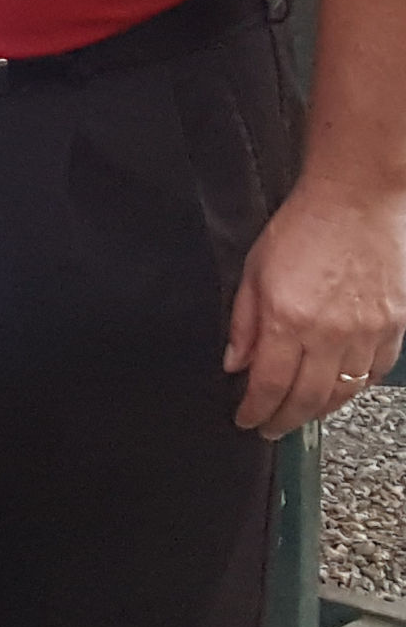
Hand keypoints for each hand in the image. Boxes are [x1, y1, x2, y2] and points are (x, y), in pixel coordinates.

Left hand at [226, 179, 405, 436]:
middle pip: (307, 398)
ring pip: (344, 391)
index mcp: (288, 319)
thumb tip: (236, 362)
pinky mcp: (394, 325)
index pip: (269, 385)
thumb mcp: (254, 271)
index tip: (246, 420)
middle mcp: (330, 333)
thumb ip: (243, 322)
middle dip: (285, 419)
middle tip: (271, 427)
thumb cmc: (303, 225)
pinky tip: (338, 389)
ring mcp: (367, 331)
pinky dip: (354, 387)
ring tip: (300, 414)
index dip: (256, 411)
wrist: (357, 198)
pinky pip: (374, 371)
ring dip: (319, 410)